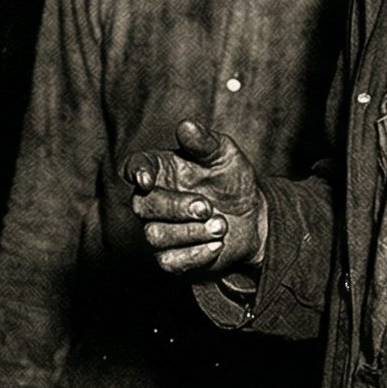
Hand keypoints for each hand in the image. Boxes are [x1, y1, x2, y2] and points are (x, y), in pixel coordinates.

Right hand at [120, 119, 266, 277]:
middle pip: (143, 207)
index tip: (145, 179)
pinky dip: (196, 254)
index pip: (134, 166)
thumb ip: (204, 142)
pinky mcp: (170, 257)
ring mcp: (158, 229)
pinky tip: (217, 245)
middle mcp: (152, 199)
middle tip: (208, 207)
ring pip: (155, 236)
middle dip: (177, 208)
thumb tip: (185, 126)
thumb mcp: (225, 155)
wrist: (252, 218)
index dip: (135, 172)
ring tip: (222, 226)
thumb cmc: (231, 180)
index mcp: (159, 169)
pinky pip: (168, 262)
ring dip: (192, 232)